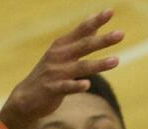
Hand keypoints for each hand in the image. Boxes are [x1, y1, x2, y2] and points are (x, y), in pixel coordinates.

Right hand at [0, 10, 123, 128]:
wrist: (26, 97)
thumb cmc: (49, 74)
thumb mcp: (62, 54)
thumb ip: (78, 40)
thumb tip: (95, 24)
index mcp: (62, 45)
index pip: (82, 30)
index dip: (96, 21)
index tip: (110, 11)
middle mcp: (59, 56)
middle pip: (84, 46)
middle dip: (103, 40)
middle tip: (121, 34)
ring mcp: (55, 72)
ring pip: (80, 67)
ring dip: (99, 64)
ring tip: (116, 60)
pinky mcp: (52, 89)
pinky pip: (66, 87)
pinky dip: (76, 86)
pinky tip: (87, 85)